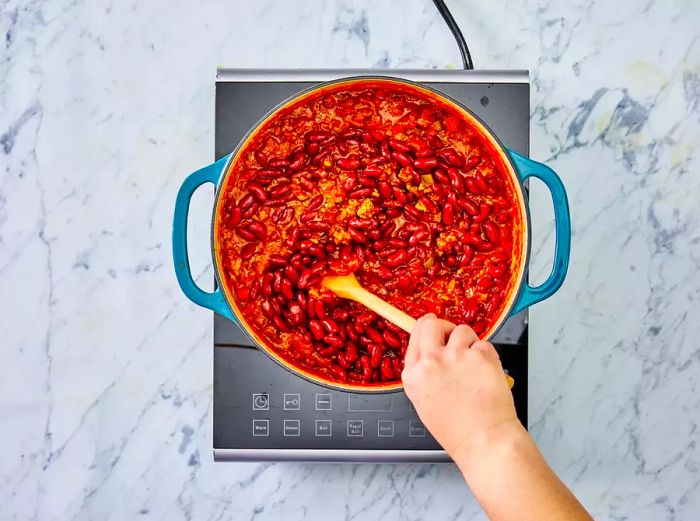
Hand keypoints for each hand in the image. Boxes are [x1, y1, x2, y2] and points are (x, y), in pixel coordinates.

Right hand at [401, 313, 519, 463]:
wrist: (483, 440)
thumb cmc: (457, 429)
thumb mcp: (423, 401)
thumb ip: (423, 372)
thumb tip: (431, 350)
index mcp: (413, 375)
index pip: (415, 335)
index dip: (426, 328)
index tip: (432, 324)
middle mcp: (431, 362)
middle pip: (432, 323)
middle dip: (443, 326)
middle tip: (452, 336)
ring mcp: (455, 356)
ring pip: (462, 330)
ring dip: (468, 342)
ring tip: (473, 365)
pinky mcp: (480, 356)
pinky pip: (483, 344)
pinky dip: (486, 355)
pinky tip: (485, 374)